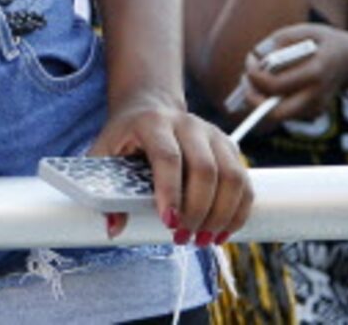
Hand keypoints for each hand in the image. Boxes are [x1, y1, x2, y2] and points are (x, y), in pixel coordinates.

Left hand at [87, 93, 250, 246]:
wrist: (149, 107)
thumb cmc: (125, 136)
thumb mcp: (105, 153)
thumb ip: (103, 189)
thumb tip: (113, 229)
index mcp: (153, 123)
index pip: (168, 157)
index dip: (170, 192)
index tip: (169, 223)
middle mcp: (188, 124)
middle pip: (205, 170)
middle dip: (198, 211)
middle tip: (183, 238)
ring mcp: (213, 134)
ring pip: (231, 178)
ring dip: (221, 216)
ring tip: (203, 240)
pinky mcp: (230, 147)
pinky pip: (244, 183)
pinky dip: (237, 212)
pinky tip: (222, 232)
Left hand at [242, 22, 347, 125]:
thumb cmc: (324, 42)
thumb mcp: (304, 30)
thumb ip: (278, 42)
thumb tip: (256, 56)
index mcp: (315, 73)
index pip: (275, 85)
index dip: (254, 74)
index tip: (250, 58)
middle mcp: (317, 96)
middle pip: (276, 113)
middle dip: (253, 99)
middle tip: (245, 80)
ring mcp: (317, 108)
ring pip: (279, 115)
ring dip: (260, 100)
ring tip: (255, 79)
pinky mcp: (315, 112)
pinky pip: (286, 112)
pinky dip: (272, 101)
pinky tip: (267, 84)